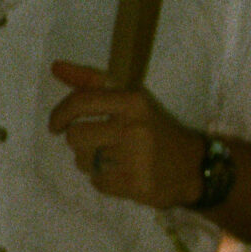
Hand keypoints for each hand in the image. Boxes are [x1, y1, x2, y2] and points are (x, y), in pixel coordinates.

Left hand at [49, 60, 203, 209]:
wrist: (195, 167)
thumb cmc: (156, 130)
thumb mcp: (132, 101)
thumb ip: (93, 84)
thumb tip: (56, 67)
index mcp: (134, 102)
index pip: (82, 102)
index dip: (60, 114)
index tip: (56, 125)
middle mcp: (135, 128)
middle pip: (75, 137)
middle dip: (81, 143)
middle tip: (99, 144)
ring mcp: (136, 158)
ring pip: (83, 162)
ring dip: (92, 162)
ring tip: (115, 160)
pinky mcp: (136, 184)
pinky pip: (97, 182)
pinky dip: (104, 180)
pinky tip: (123, 174)